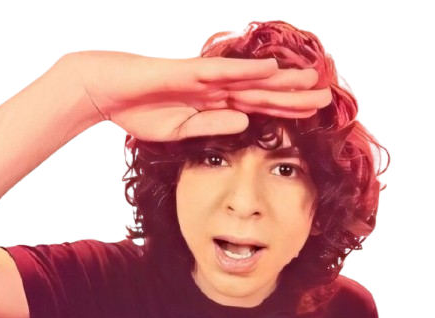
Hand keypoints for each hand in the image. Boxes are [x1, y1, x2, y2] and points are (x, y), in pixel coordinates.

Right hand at [70, 49, 331, 141]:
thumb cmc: (141, 111)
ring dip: (280, 80)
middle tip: (327, 97)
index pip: (257, 108)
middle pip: (262, 93)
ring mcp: (203, 79)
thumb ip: (211, 128)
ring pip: (249, 79)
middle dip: (294, 96)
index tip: (313, 114)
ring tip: (312, 80)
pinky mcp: (187, 71)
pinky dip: (246, 70)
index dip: (285, 110)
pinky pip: (221, 72)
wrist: (108, 91)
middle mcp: (215, 89)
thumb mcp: (180, 131)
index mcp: (214, 105)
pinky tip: (272, 69)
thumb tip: (245, 125)